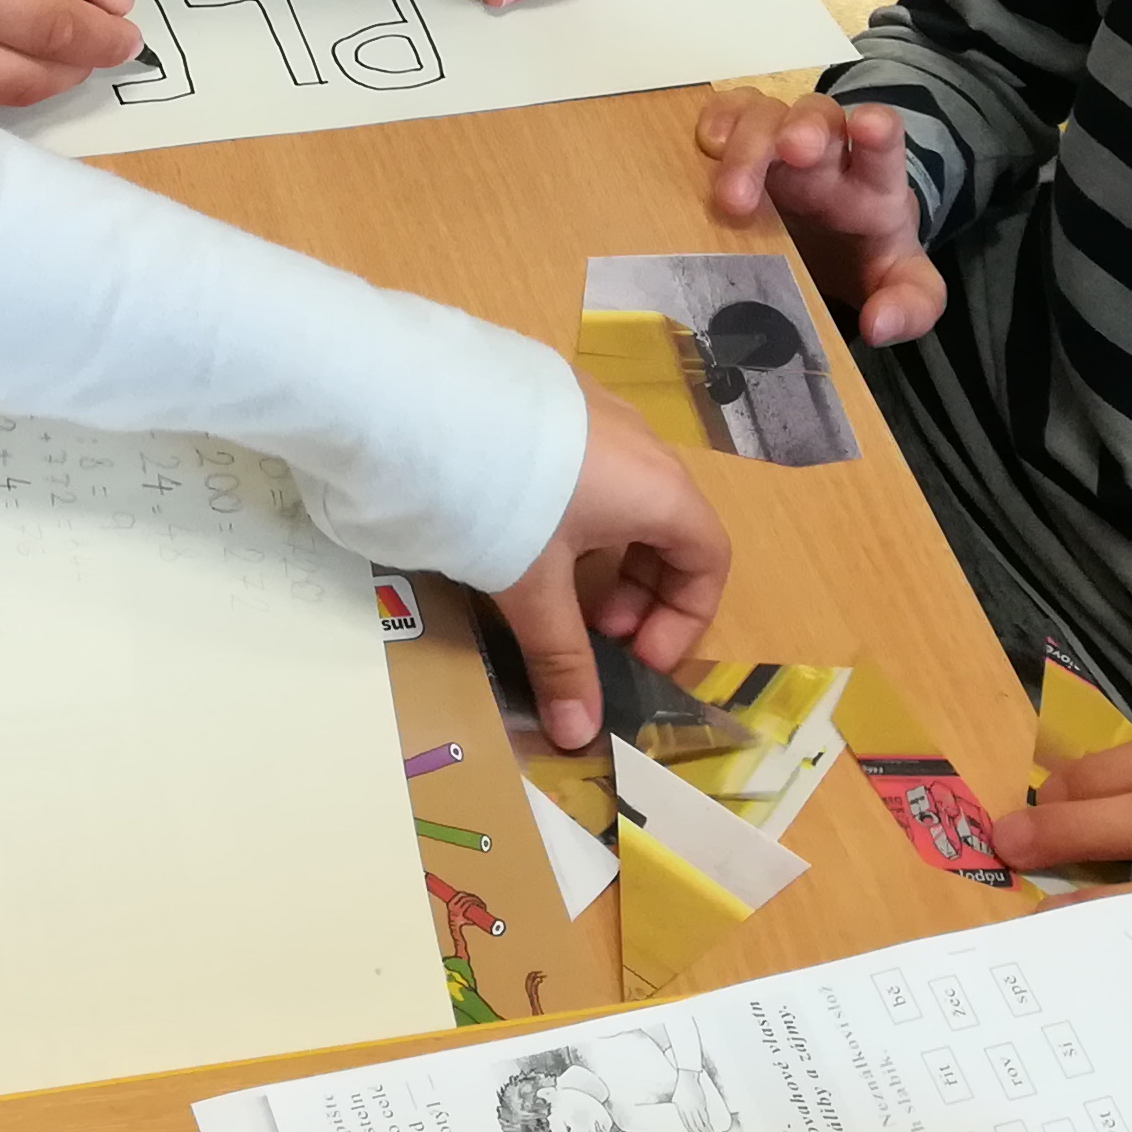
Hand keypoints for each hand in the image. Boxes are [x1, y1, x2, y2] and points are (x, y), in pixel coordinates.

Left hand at [491, 389, 731, 748]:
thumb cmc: (504, 498)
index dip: (683, 619)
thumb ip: (560, 660)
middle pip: (668, 527)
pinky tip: (516, 527)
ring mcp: (593, 409)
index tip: (635, 658)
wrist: (422, 397)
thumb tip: (578, 737)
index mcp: (658, 489)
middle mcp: (640, 442)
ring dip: (603, 552)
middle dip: (639, 591)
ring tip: (552, 585)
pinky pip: (584, 465)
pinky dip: (572, 511)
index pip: (709, 559)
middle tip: (592, 630)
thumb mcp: (533, 587)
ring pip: (623, 495)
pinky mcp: (547, 395)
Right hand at [695, 88, 943, 343]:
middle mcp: (826, 153)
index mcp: (872, 183)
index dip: (878, 130)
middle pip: (816, 117)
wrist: (835, 244)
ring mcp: (777, 142)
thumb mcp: (906, 289)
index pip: (884, 144)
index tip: (869, 128)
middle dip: (802, 129)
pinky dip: (714, 121)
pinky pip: (726, 112)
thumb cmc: (867, 257)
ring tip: (729, 194)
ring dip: (747, 145)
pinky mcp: (738, 144)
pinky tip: (706, 147)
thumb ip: (910, 307)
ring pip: (764, 112)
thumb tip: (878, 325)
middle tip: (791, 152)